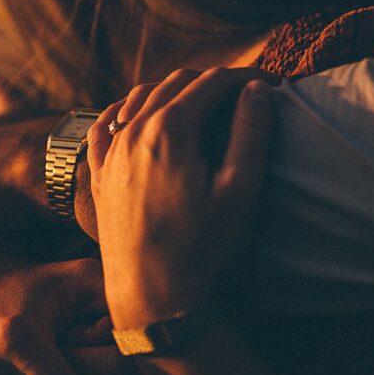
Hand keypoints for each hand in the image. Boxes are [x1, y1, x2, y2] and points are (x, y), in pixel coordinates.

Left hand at [87, 67, 273, 328]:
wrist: (150, 296)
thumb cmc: (200, 248)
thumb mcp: (239, 191)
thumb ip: (251, 132)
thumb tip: (257, 90)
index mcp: (169, 129)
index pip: (213, 82)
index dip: (247, 78)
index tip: (275, 85)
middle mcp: (132, 130)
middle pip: (178, 83)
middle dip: (216, 81)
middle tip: (247, 93)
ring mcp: (110, 150)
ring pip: (142, 97)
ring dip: (177, 91)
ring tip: (208, 103)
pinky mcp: (98, 172)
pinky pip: (107, 123)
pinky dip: (129, 109)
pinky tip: (142, 115)